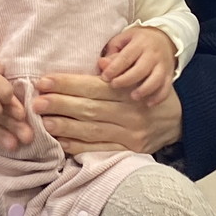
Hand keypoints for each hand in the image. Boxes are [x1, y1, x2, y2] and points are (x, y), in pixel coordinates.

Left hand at [34, 71, 182, 155]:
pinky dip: (78, 146)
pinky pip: (100, 149)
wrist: (179, 120)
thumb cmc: (147, 94)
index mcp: (129, 91)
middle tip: (37, 102)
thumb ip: (114, 74)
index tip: (44, 81)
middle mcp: (130, 114)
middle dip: (60, 104)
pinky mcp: (129, 152)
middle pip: (90, 109)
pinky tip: (60, 142)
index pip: (94, 86)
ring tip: (44, 122)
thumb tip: (97, 64)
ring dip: (65, 126)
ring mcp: (130, 135)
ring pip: (92, 130)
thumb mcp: (137, 77)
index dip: (68, 83)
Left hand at [99, 26, 175, 103]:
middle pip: (141, 69)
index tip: (105, 77)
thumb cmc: (138, 40)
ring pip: (156, 79)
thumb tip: (101, 64)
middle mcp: (153, 54)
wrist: (164, 38)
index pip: (126, 57)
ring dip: (144, 90)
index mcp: (140, 43)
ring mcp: (163, 65)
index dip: (114, 68)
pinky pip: (166, 88)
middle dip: (126, 80)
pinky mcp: (169, 75)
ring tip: (133, 97)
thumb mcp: (124, 39)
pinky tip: (148, 103)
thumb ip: (112, 52)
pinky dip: (158, 97)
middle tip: (114, 85)